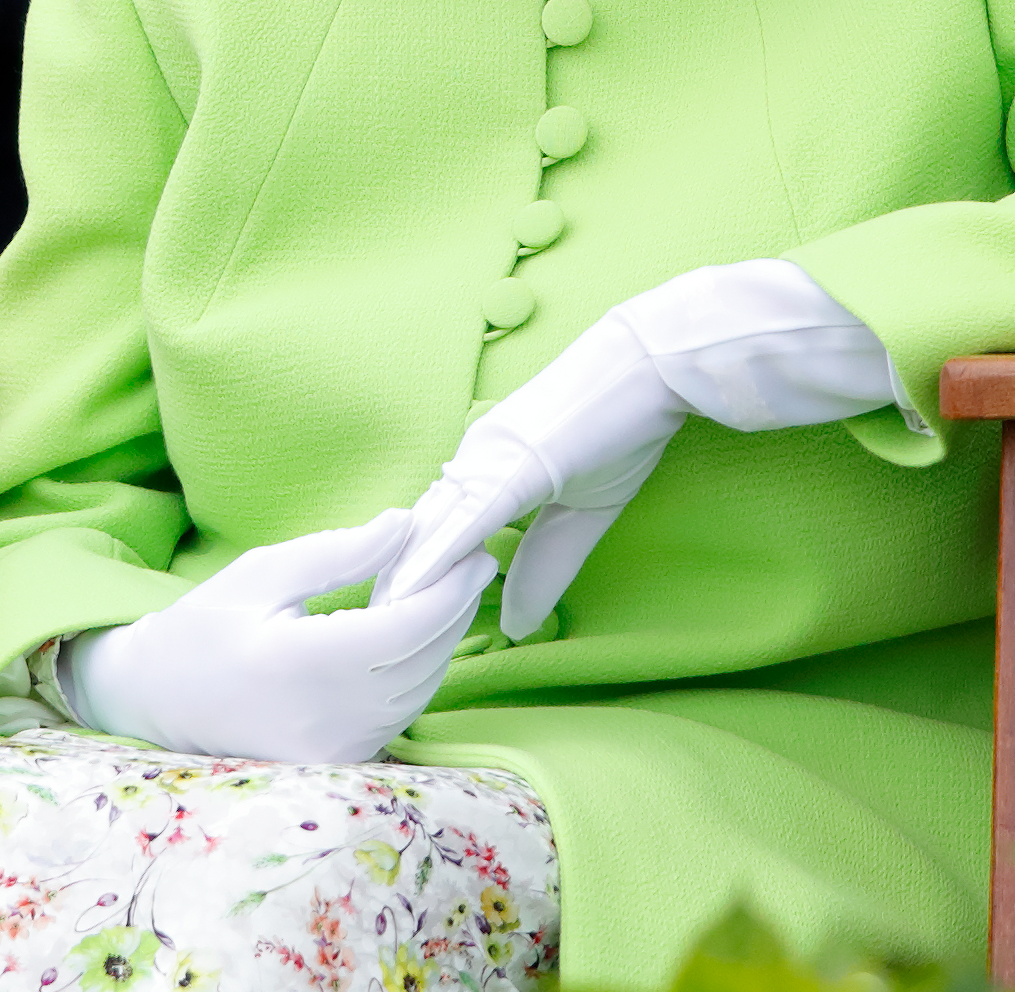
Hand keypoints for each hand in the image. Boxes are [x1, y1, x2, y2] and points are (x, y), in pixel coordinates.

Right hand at [60, 509, 497, 762]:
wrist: (154, 703)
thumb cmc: (203, 627)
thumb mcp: (264, 573)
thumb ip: (340, 553)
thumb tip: (406, 523)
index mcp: (305, 664)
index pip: (408, 626)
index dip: (451, 588)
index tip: (477, 550)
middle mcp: (328, 718)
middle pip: (424, 659)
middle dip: (456, 608)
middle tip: (471, 562)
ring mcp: (335, 750)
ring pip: (420, 690)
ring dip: (441, 640)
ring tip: (446, 590)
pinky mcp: (338, 764)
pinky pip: (399, 713)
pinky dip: (417, 671)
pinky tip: (413, 633)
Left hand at [373, 260, 903, 639]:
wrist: (652, 365)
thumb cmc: (622, 426)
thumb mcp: (581, 515)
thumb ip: (543, 566)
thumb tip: (514, 625)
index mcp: (485, 468)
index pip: (436, 534)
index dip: (412, 581)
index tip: (386, 628)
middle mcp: (473, 459)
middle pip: (420, 539)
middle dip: (392, 594)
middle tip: (361, 648)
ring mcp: (486, 457)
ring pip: (432, 534)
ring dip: (402, 586)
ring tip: (371, 636)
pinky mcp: (512, 462)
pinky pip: (467, 519)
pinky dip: (438, 557)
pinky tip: (413, 591)